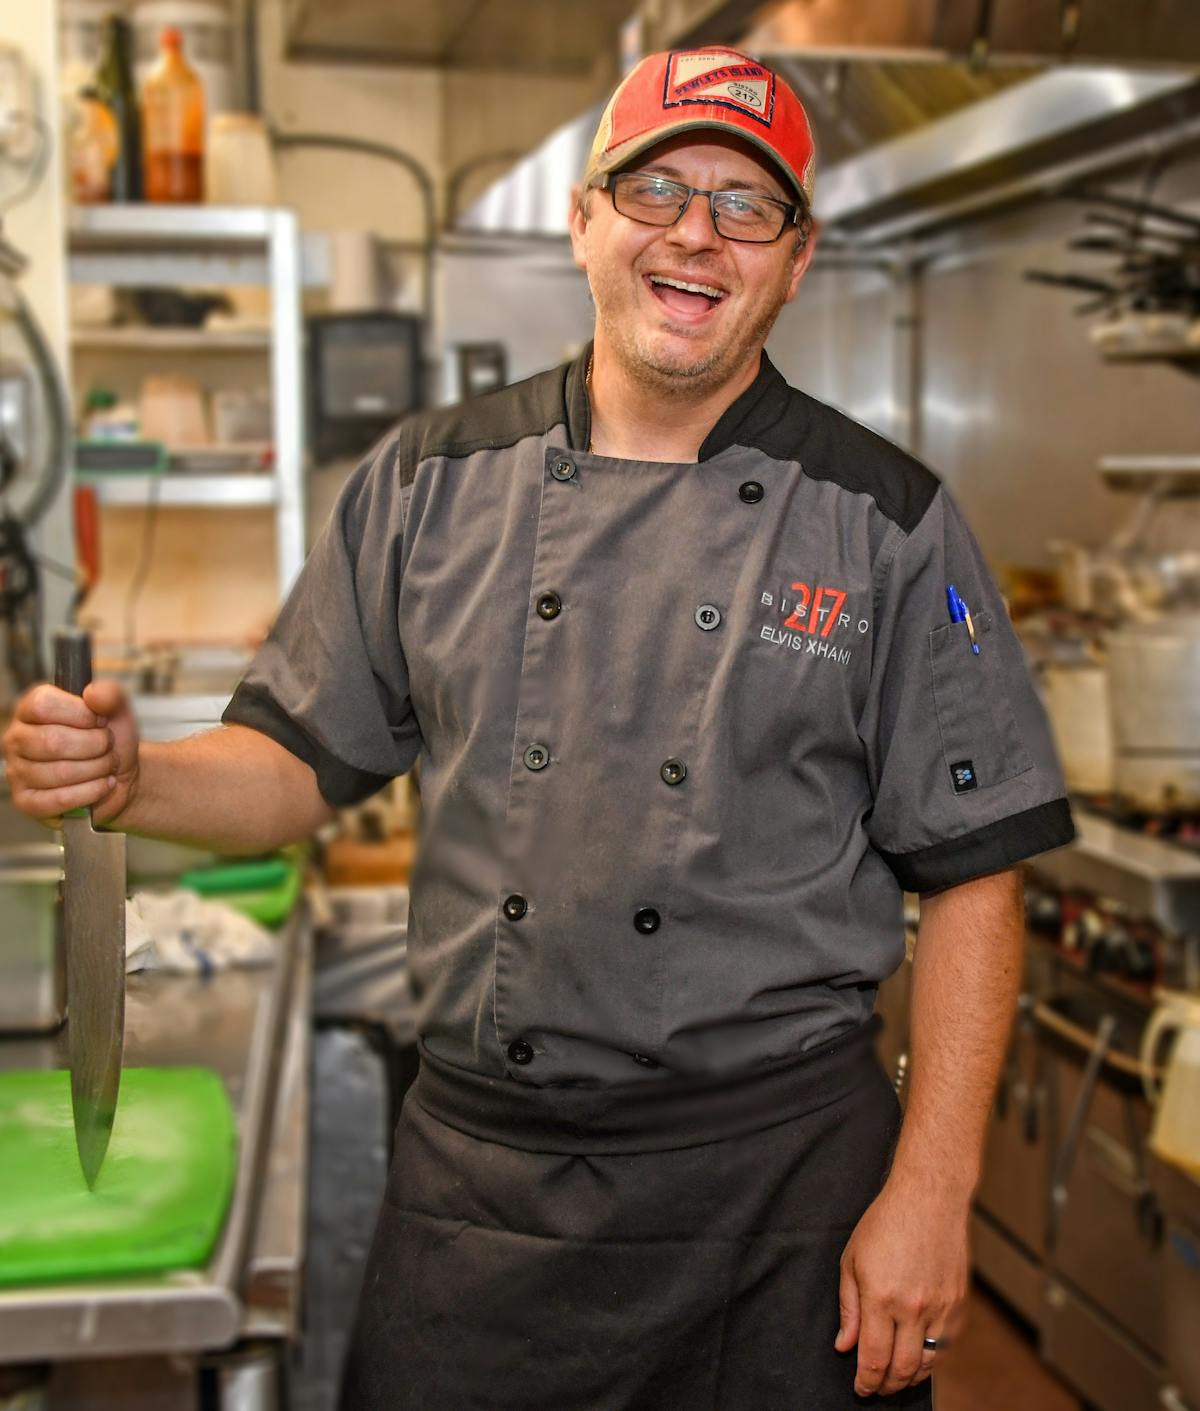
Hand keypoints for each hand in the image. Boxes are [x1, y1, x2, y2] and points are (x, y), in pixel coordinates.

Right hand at [3, 678, 139, 826]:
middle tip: (108, 748)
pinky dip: (91, 792)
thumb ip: (110, 695)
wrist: (119, 776)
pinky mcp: (27, 802)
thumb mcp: (117, 711)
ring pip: (60, 772)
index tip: (100, 721)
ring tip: (107, 766)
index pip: (44, 705)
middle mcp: (17, 739)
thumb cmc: (109, 741)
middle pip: (53, 741)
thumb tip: (93, 694)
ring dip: (98, 769)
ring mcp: (17, 772)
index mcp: (30, 710)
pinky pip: (59, 799)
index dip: (81, 714)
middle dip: (95, 746)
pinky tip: (103, 785)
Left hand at [834, 1176, 969, 1397]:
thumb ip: (848, 1307)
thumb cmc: (885, 1223)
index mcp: (881, 1297)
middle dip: (886, 1386)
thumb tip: (844, 1346)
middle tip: (876, 1388)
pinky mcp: (959, 1304)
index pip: (873, 1358)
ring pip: (927, 1363)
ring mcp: (941, 1307)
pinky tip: (918, 1357)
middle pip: (902, 1369)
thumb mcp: (852, 1259)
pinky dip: (931, 1359)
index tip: (860, 1390)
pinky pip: (945, 1345)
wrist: (930, 1198)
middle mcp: (913, 1308)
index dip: (865, 1382)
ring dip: (910, 1378)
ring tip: (895, 1378)